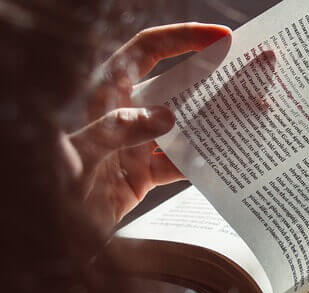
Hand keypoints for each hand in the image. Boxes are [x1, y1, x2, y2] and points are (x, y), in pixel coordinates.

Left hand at [64, 23, 230, 231]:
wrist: (55, 236)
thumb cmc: (58, 189)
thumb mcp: (81, 155)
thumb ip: (118, 131)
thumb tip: (166, 117)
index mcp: (107, 95)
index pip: (148, 50)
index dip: (184, 37)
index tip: (222, 38)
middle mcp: (127, 114)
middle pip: (176, 86)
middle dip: (213, 80)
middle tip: (250, 76)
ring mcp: (139, 144)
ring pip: (185, 125)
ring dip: (215, 123)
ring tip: (248, 117)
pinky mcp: (146, 172)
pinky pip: (181, 162)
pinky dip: (203, 162)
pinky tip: (226, 161)